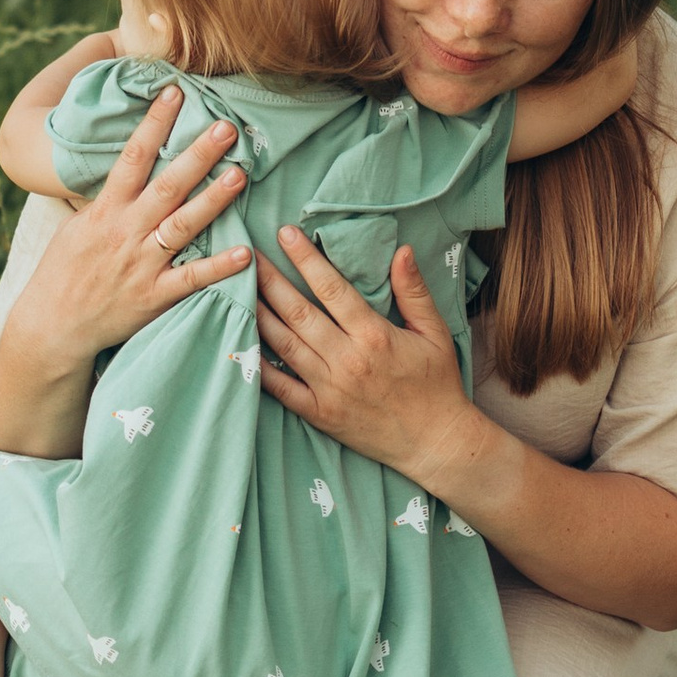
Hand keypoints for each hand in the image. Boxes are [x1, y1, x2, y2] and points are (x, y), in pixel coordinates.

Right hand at [0, 84, 251, 375]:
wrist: (51, 327)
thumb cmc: (63, 273)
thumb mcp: (77, 227)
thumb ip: (108, 201)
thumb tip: (131, 169)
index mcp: (104, 210)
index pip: (132, 157)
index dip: (154, 123)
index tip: (175, 93)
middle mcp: (124, 232)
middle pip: (166, 185)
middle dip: (197, 154)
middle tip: (226, 127)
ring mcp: (141, 265)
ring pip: (182, 225)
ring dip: (213, 199)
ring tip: (240, 174)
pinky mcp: (153, 297)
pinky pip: (191, 279)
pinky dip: (218, 266)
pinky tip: (245, 251)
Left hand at [254, 232, 484, 491]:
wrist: (435, 442)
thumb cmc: (436, 384)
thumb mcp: (434, 333)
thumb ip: (414, 292)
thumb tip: (402, 250)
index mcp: (374, 336)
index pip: (332, 288)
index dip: (305, 259)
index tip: (285, 234)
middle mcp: (347, 360)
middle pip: (298, 312)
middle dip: (270, 280)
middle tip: (248, 254)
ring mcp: (329, 389)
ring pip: (284, 344)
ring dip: (259, 314)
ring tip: (239, 288)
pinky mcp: (319, 414)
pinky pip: (280, 388)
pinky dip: (259, 365)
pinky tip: (242, 342)